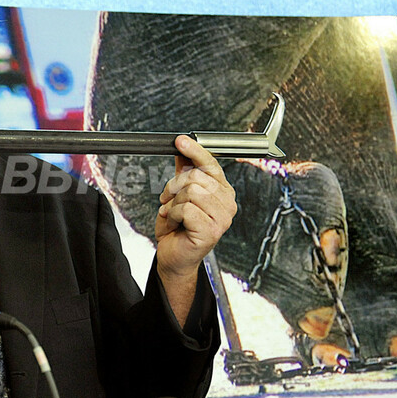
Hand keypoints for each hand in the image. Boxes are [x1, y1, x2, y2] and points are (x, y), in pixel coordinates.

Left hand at [154, 136, 235, 322]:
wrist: (174, 256)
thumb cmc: (179, 229)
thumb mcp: (178, 195)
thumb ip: (184, 172)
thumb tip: (183, 150)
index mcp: (223, 192)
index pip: (211, 164)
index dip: (195, 151)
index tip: (180, 141)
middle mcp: (227, 204)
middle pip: (196, 177)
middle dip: (174, 187)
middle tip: (169, 200)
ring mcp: (222, 218)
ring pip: (190, 192)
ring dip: (173, 203)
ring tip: (172, 214)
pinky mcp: (212, 230)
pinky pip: (186, 209)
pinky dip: (173, 215)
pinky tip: (175, 223)